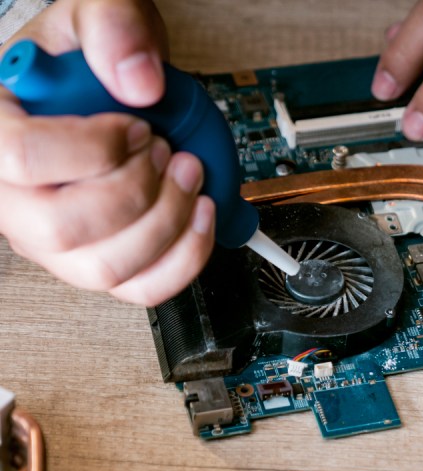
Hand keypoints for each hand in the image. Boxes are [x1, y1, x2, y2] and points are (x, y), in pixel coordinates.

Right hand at [0, 0, 214, 305]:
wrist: (107, 86)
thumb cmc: (88, 59)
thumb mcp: (95, 13)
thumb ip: (114, 27)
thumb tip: (140, 82)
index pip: (20, 159)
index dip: (93, 148)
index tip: (139, 127)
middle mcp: (14, 197)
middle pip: (63, 228)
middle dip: (139, 191)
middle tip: (172, 153)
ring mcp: (54, 239)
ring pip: (105, 268)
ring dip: (168, 223)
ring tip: (191, 175)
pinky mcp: (99, 261)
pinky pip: (138, 288)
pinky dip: (185, 258)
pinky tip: (201, 216)